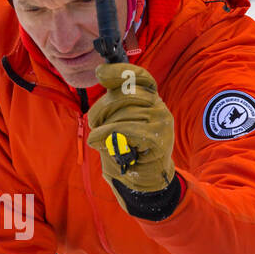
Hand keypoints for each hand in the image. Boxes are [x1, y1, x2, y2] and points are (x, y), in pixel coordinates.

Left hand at [86, 63, 174, 195]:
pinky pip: (125, 129)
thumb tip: (102, 77)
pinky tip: (99, 142)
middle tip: (93, 122)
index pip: (139, 76)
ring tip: (99, 140)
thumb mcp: (118, 124)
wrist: (144, 182)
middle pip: (125, 93)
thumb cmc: (127, 152)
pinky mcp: (158, 137)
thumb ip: (114, 105)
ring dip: (103, 127)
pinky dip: (107, 135)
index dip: (119, 71)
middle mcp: (158, 106)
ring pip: (124, 112)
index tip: (100, 73)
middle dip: (102, 107)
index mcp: (149, 100)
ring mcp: (161, 121)